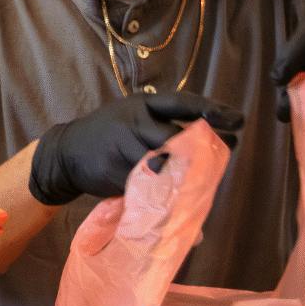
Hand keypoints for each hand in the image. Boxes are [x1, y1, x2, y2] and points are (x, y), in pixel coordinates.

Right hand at [28, 92, 243, 205]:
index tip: (239, 120)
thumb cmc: (109, 135)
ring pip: (164, 166)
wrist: (66, 153)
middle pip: (175, 138)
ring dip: (183, 180)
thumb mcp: (132, 118)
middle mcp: (132, 122)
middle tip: (223, 158)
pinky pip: (147, 187)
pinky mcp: (116, 172)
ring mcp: (122, 147)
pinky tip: (173, 202)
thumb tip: (210, 140)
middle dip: (199, 152)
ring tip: (200, 188)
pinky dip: (163, 197)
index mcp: (141, 105)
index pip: (182, 103)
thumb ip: (163, 126)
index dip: (211, 110)